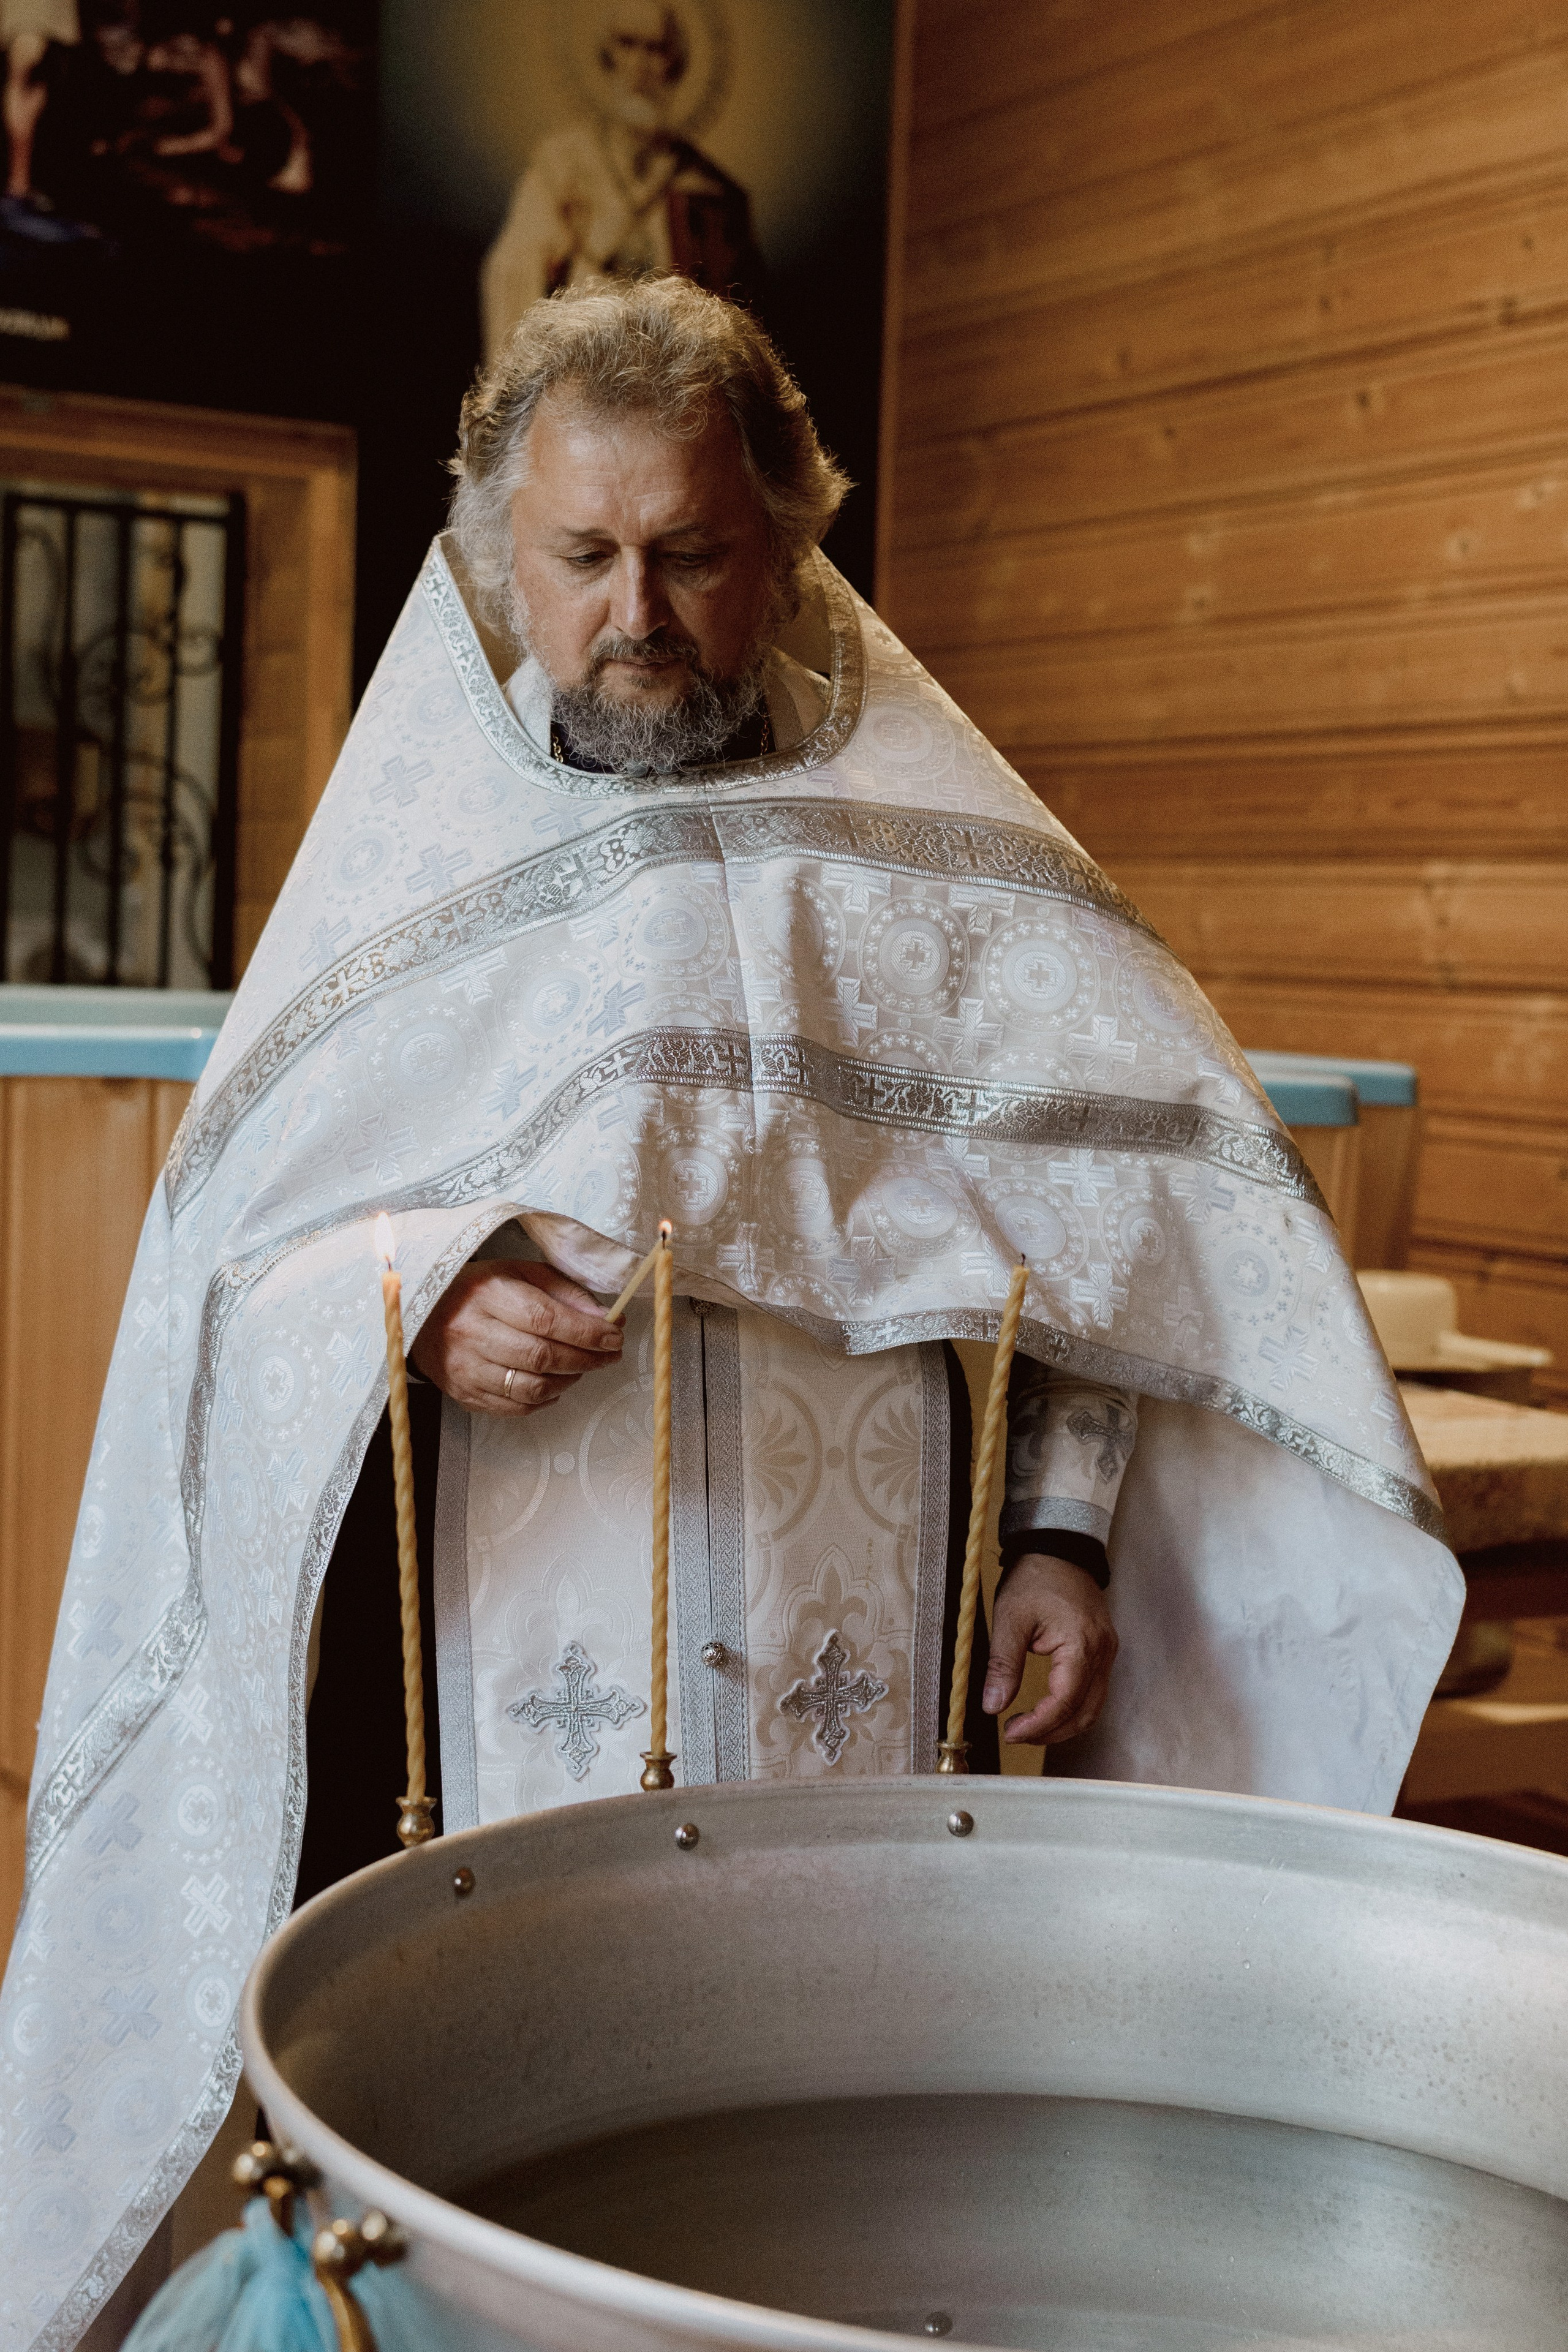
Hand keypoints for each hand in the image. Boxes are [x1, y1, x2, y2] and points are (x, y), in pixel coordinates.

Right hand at [410, 1260, 621, 1415]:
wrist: (421, 1316)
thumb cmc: (479, 1291)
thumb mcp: (520, 1273)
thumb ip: (564, 1291)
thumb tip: (605, 1319)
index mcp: (488, 1294)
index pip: (545, 1319)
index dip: (586, 1332)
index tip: (615, 1336)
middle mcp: (472, 1332)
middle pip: (541, 1356)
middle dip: (586, 1358)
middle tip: (609, 1355)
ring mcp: (466, 1368)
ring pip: (530, 1387)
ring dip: (568, 1380)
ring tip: (581, 1367)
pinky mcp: (464, 1394)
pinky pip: (515, 1407)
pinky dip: (544, 1399)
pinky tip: (554, 1384)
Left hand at [984, 1553, 1117, 1745]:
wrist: (1059, 1548)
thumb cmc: (1035, 1577)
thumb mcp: (1010, 1618)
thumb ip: (1002, 1665)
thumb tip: (992, 1706)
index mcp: (1082, 1645)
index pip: (1065, 1702)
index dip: (1038, 1725)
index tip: (1010, 1732)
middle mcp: (1103, 1652)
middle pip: (1085, 1713)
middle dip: (1051, 1732)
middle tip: (1016, 1733)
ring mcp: (1107, 1651)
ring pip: (1094, 1706)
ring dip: (1063, 1724)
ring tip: (1029, 1727)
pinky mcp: (1103, 1650)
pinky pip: (1094, 1691)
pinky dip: (1074, 1708)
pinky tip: (1049, 1709)